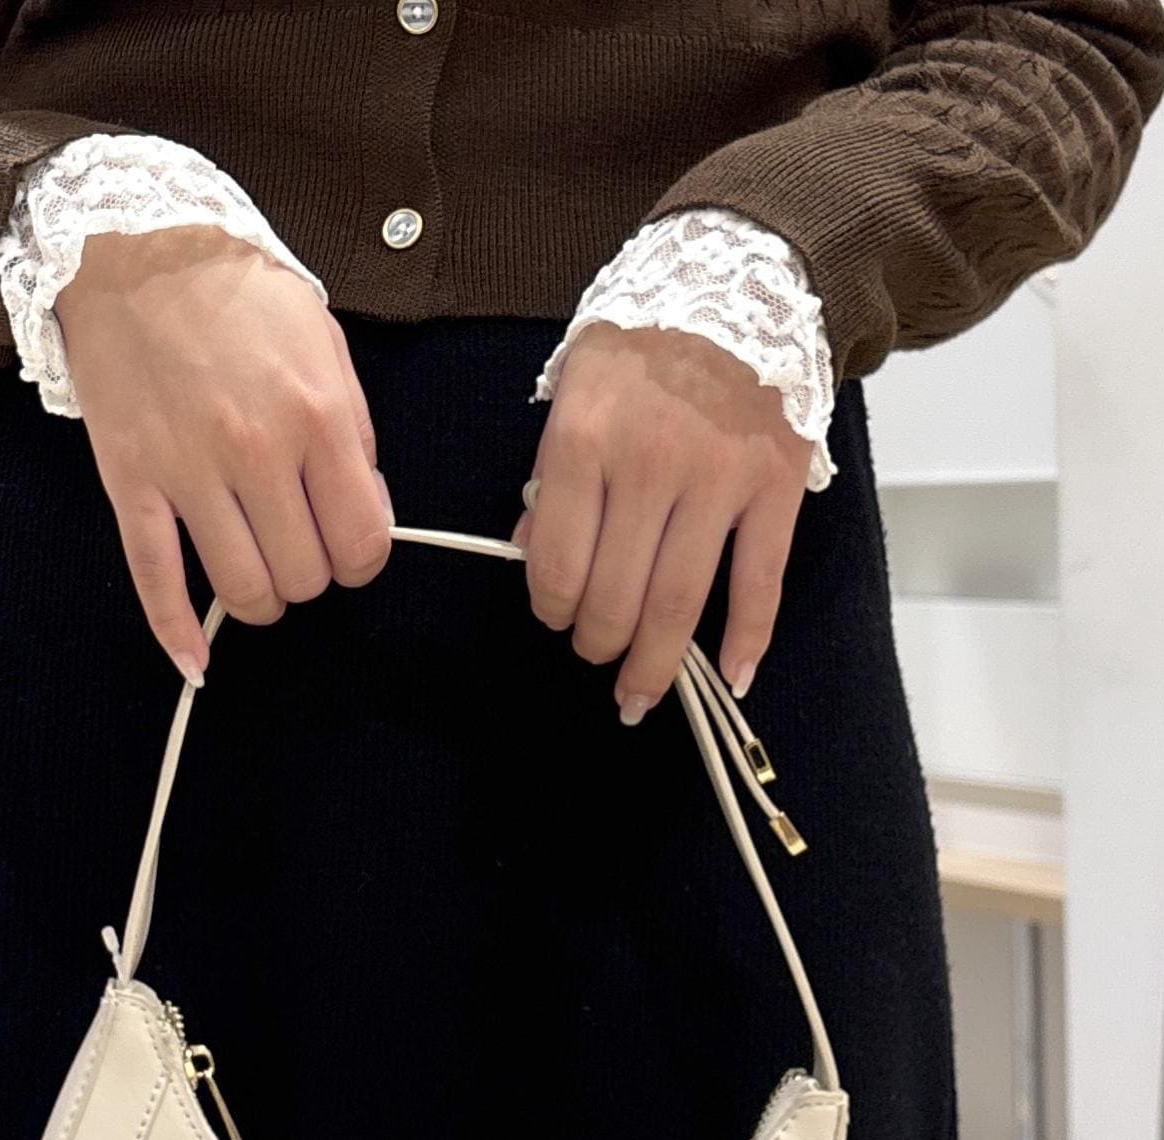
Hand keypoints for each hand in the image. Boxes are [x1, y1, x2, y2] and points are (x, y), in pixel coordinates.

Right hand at [55, 224, 393, 677]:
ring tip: (257, 572)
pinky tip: (195, 661)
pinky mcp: (133, 483)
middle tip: (296, 544)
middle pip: (306, 576)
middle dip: (311, 574)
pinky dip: (176, 633)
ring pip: (244, 592)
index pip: (363, 542)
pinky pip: (156, 580)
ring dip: (261, 599)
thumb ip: (354, 435)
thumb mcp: (324, 346)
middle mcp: (257, 452)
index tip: (345, 542)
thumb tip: (367, 515)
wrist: (136, 246)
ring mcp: (189, 472)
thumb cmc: (239, 296)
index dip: (360, 558)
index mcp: (317, 417)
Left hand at [510, 323, 810, 722]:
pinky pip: (759, 582)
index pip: (556, 564)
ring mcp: (718, 480)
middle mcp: (649, 465)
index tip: (555, 616)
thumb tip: (533, 553)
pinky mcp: (775, 486)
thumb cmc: (645, 339)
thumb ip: (552, 473)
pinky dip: (746, 640)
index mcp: (584, 441)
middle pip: (614, 597)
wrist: (743, 278)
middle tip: (595, 651)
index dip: (550, 608)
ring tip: (639, 693)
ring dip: (655, 665)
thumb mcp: (576, 387)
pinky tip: (729, 679)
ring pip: (678, 604)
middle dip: (597, 643)